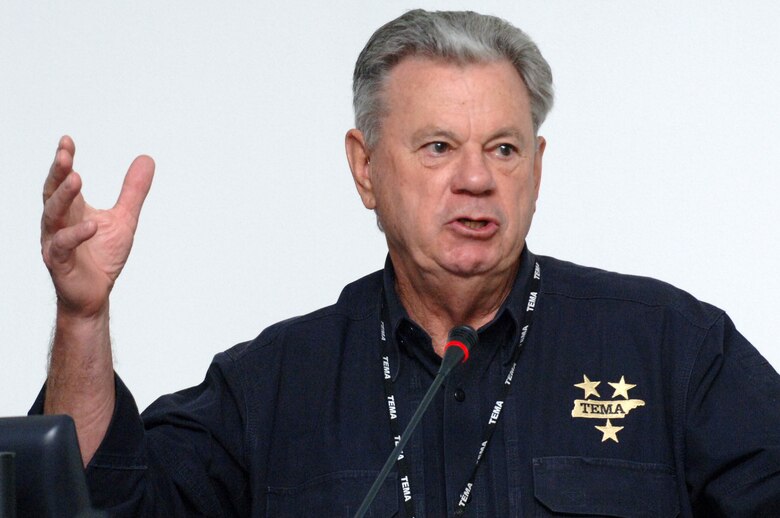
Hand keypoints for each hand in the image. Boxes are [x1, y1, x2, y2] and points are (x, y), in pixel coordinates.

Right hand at [41, 136, 154, 317]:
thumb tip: (147, 159)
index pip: (63, 180)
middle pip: (52, 193)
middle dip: (57, 173)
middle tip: (64, 155)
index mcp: (72, 210)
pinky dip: (76, 234)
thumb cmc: (102, 257)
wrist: (95, 295)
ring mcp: (56, 242)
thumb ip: (133, 191)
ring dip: (63, 197)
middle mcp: (58, 222)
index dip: (64, 161)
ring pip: (53, 215)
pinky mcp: (59, 262)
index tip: (67, 141)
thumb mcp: (124, 219)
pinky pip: (63, 246)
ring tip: (76, 179)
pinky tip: (91, 225)